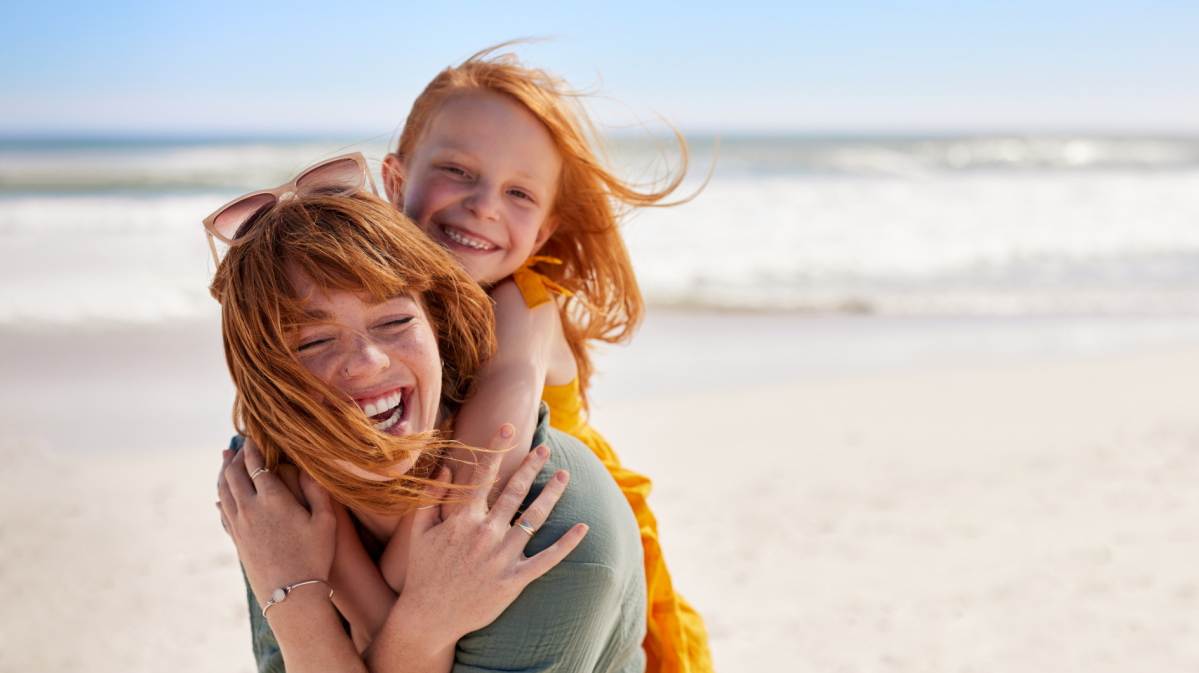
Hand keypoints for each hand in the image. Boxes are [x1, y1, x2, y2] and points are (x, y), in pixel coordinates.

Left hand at [216, 438, 336, 608]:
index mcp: (273, 499)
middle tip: (239, 444)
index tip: (255, 435)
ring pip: (224, 491)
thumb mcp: (326, 520)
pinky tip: (220, 496)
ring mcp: (239, 525)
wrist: (290, 594)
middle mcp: (250, 508)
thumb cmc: (314, 556)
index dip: (254, 447)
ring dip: (224, 473)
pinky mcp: (236, 540)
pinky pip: (223, 512)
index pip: (257, 464)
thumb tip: (307, 466)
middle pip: (235, 474)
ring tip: (225, 460)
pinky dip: (221, 497)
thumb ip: (316, 489)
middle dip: (236, 456)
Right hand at [373, 424, 586, 652]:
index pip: (483, 475)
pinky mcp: (515, 580)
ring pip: (534, 518)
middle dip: (531, 466)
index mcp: (462, 519)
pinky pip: (547, 559)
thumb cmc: (423, 574)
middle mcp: (485, 534)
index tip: (508, 427)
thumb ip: (432, 498)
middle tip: (545, 448)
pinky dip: (567, 543)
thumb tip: (447, 468)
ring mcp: (502, 557)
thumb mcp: (419, 532)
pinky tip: (582, 527)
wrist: (428, 618)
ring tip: (564, 475)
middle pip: (514, 491)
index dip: (496, 449)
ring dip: (551, 493)